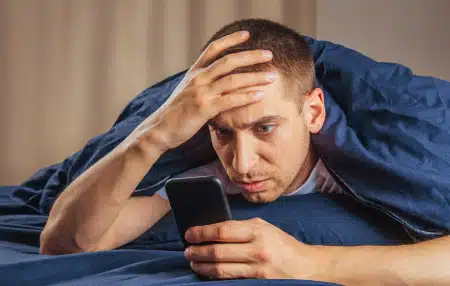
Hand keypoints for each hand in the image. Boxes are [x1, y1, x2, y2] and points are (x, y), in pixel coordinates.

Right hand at [143, 30, 275, 150]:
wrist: (159, 130)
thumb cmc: (175, 113)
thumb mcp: (186, 92)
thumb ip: (201, 84)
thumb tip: (217, 81)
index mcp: (194, 72)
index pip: (213, 49)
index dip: (231, 39)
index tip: (247, 35)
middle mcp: (198, 78)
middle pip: (229, 60)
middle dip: (251, 56)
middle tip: (269, 54)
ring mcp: (201, 92)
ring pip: (233, 79)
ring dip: (255, 76)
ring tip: (272, 76)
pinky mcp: (204, 108)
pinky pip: (230, 100)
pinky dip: (247, 96)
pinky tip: (261, 95)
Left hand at [184, 218, 327, 279]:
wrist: (306, 266)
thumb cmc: (282, 245)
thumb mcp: (264, 228)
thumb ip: (241, 228)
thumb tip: (213, 230)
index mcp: (257, 230)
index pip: (223, 230)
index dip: (202, 232)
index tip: (189, 234)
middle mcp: (257, 249)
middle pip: (218, 251)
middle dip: (198, 251)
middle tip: (187, 251)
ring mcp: (258, 269)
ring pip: (221, 269)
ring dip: (202, 266)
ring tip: (194, 263)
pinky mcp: (258, 282)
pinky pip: (230, 280)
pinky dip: (215, 277)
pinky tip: (207, 273)